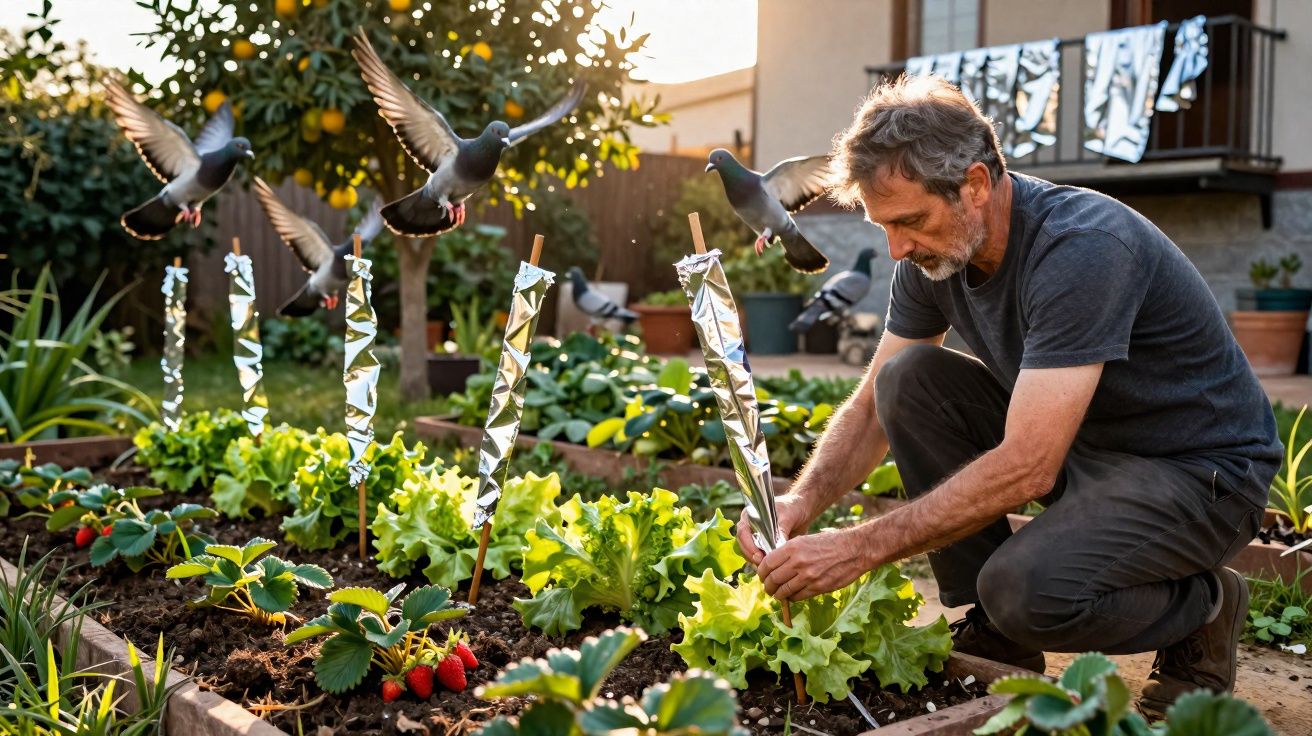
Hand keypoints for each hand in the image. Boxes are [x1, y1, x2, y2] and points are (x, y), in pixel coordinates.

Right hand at [736, 493, 810, 565]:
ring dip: (755, 561)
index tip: (758, 556)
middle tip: (762, 565)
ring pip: (748, 552)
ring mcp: (754, 537)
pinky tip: (770, 568)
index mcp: (750, 516)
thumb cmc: (792, 508)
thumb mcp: (786, 517)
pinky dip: (761, 562)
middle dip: (751, 556)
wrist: (801, 511)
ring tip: (767, 568)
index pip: (743, 531)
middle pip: (743, 544)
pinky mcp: (762, 546)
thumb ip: (780, 530)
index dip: (748, 545)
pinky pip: (756, 556)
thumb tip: (777, 547)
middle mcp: (749, 527)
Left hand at [756, 527, 870, 601]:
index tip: (762, 575)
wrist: (853, 550)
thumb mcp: (805, 541)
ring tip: (778, 594)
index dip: (761, 572)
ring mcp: (808, 576)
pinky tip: (792, 595)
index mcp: (792, 547)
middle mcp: (798, 562)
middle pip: (773, 579)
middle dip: (768, 586)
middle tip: (768, 588)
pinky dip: (792, 598)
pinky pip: (798, 597)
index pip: (767, 563)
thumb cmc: (829, 543)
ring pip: (783, 591)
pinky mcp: (818, 587)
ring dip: (778, 594)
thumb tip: (773, 565)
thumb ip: (788, 552)